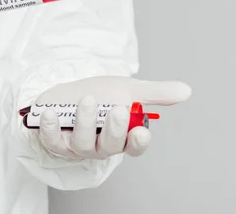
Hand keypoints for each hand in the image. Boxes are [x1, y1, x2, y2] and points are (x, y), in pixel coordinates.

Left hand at [33, 75, 191, 159]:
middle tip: (117, 109)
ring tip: (88, 100)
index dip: (138, 142)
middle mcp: (100, 145)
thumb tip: (185, 91)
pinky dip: (50, 128)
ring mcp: (76, 145)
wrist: (67, 91)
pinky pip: (51, 140)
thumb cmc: (99, 94)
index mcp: (121, 136)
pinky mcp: (54, 140)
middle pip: (109, 146)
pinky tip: (50, 113)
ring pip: (82, 143)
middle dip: (114, 130)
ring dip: (85, 122)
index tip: (142, 132)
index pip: (134, 146)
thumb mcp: (127, 89)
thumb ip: (154, 93)